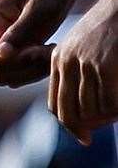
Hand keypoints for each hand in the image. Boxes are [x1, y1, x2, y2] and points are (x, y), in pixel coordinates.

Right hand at [0, 0, 82, 87]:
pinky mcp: (18, 43)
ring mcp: (4, 38)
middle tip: (49, 53)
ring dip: (32, 70)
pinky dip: (36, 66)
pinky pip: (21, 67)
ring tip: (52, 51)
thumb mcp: (41, 9)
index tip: (40, 49)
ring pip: (10, 73)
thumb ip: (20, 32)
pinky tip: (51, 48)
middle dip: (25, 69)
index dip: (15, 63)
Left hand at [49, 0, 117, 144]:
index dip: (71, 125)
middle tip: (100, 129)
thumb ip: (77, 74)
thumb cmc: (110, 29)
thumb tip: (83, 113)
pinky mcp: (106, 67)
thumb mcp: (84, 49)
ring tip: (114, 112)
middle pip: (70, 112)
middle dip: (86, 127)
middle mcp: (67, 62)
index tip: (84, 137)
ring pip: (91, 111)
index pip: (56, 105)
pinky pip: (110, 103)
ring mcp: (86, 64)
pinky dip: (117, 112)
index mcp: (58, 60)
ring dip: (105, 118)